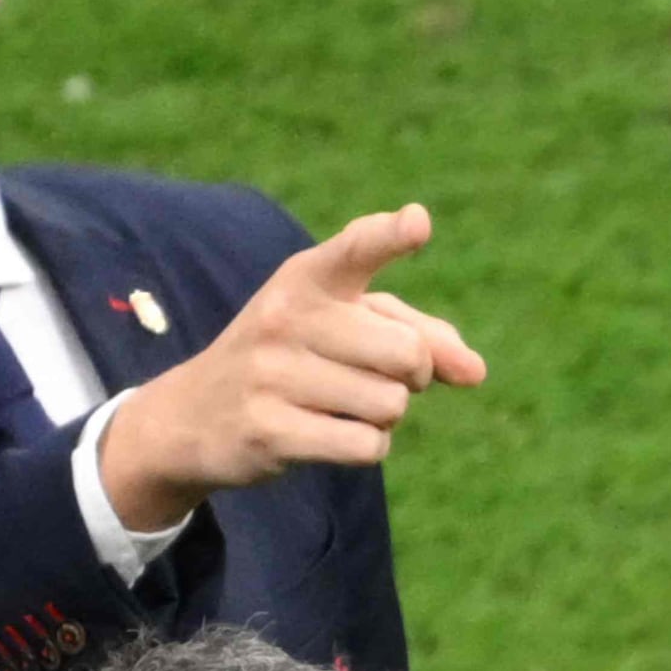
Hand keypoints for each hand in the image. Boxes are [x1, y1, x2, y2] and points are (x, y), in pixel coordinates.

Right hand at [94, 204, 487, 529]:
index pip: (355, 249)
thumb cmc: (293, 359)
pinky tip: (330, 436)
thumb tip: (476, 372)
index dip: (391, 236)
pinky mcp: (269, 430)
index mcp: (307, 277)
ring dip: (385, 416)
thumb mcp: (344, 327)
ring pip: (390, 405)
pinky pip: (366, 445)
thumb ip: (420, 336)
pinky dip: (366, 447)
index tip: (418, 223)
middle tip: (384, 377)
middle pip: (406, 354)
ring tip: (343, 406)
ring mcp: (272, 374)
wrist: (194, 415)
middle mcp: (286, 316)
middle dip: (414, 376)